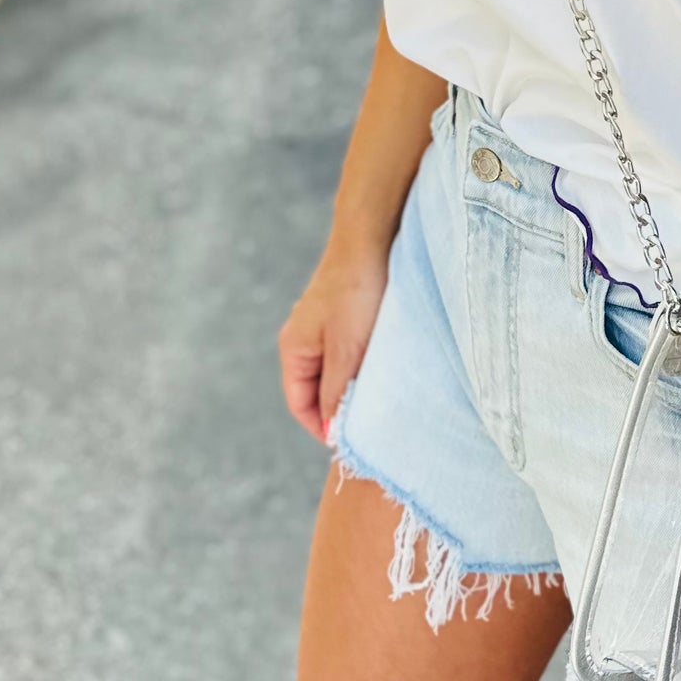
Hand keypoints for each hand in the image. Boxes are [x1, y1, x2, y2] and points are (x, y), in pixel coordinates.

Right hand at [277, 242, 388, 442]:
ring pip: (337, 370)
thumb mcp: (346, 351)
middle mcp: (304, 338)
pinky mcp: (347, 314)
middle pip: (317, 389)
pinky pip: (351, 351)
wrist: (373, 238)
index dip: (323, 427)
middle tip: (371, 424)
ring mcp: (324, 325)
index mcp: (293, 349)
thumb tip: (332, 431)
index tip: (351, 443)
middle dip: (341, 408)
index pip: (300, 405)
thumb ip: (337, 392)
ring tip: (382, 397)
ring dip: (355, 385)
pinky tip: (386, 366)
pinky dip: (365, 364)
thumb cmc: (356, 293)